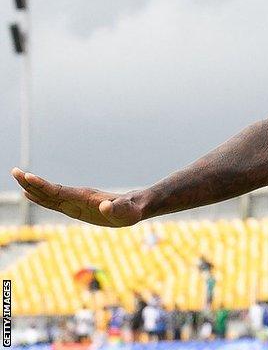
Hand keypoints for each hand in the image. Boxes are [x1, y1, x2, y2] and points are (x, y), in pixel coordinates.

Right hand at [11, 168, 144, 226]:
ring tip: (17, 178)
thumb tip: (105, 207)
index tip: (27, 176)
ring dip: (32, 187)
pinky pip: (54, 202)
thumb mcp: (126, 212)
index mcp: (85, 197)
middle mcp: (77, 197)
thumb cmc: (132, 210)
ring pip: (49, 194)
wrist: (135, 206)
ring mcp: (75, 201)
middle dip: (31, 182)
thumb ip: (116, 209)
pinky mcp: (76, 207)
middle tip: (14, 171)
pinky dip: (40, 197)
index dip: (42, 185)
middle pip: (50, 189)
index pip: (59, 190)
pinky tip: (30, 195)